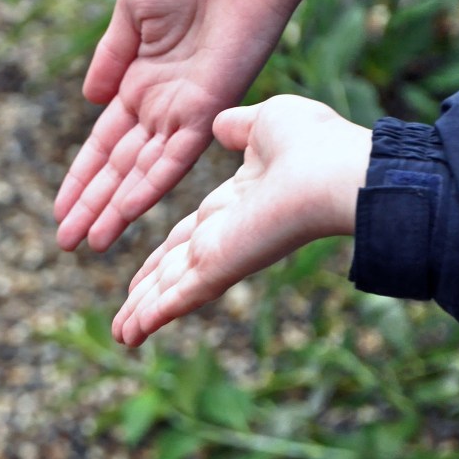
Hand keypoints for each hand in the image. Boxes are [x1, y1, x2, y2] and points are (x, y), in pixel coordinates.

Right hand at [54, 0, 342, 251]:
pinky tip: (126, 210)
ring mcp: (183, 113)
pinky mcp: (208, 110)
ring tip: (90, 243)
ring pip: (141, 174)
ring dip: (114, 209)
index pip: (103, 143)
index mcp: (139, 84)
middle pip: (117, 169)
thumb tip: (90, 100)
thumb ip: (110, 59)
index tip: (60, 209)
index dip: (80, 177)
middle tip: (66, 242)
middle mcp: (159, 108)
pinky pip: (175, 158)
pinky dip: (150, 185)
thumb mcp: (132, 12)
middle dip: (90, 206)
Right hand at [111, 96, 370, 345]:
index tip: (145, 271)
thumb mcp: (266, 123)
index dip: (164, 254)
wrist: (335, 172)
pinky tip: (132, 334)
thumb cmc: (314, 144)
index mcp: (235, 204)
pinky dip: (152, 317)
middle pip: (175, 270)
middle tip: (128, 315)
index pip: (188, 236)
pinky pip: (178, 298)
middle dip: (148, 292)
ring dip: (142, 313)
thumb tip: (221, 124)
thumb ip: (239, 127)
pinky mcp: (219, 270)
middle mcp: (225, 235)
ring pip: (171, 290)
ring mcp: (221, 255)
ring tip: (123, 336)